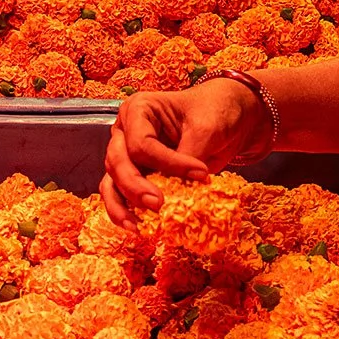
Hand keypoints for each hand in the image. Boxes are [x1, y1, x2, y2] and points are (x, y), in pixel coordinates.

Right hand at [101, 80, 271, 228]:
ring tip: (135, 225)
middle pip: (117, 162)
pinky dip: (125, 211)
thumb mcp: (207, 129)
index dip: (167, 163)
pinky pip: (121, 194)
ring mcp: (128, 154)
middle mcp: (126, 131)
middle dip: (136, 186)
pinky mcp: (137, 175)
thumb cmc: (215, 113)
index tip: (201, 174)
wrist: (227, 119)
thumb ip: (189, 155)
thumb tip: (178, 190)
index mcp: (139, 109)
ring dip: (121, 205)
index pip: (141, 143)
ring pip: (112, 181)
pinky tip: (136, 228)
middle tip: (158, 204)